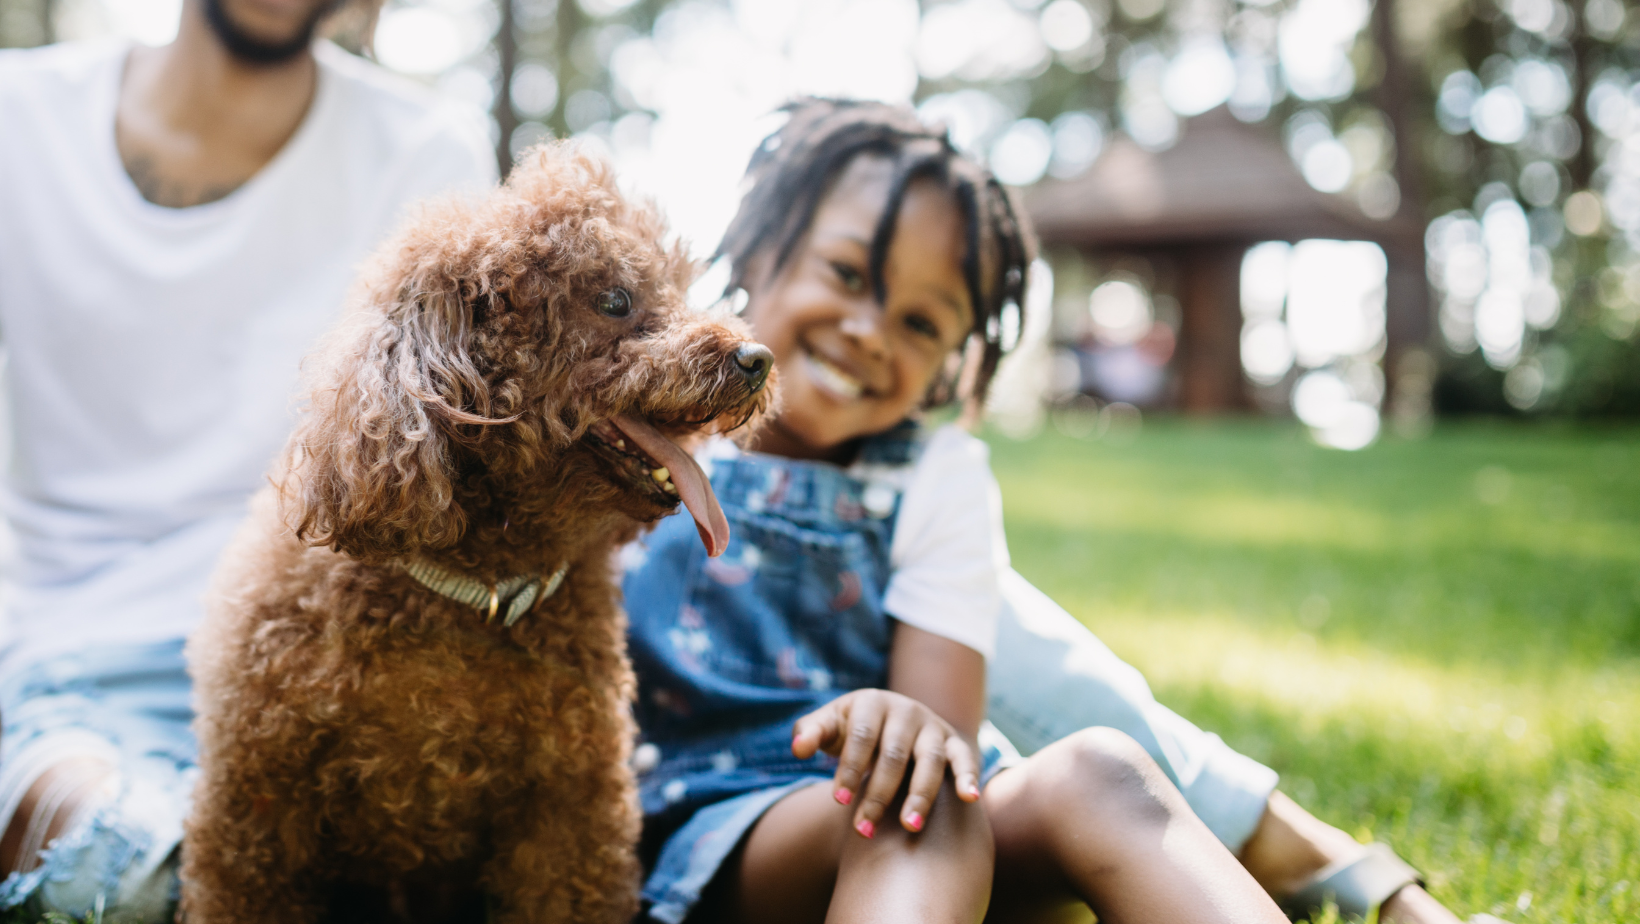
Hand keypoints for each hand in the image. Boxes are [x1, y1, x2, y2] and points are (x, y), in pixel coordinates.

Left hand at [791, 689, 981, 837]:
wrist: (890, 719)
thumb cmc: (852, 728)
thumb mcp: (828, 724)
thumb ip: (810, 733)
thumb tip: (798, 749)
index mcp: (871, 702)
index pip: (861, 736)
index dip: (849, 767)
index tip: (838, 801)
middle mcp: (906, 710)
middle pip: (893, 754)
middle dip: (878, 793)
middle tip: (863, 829)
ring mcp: (932, 725)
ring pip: (930, 761)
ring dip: (920, 795)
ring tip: (909, 827)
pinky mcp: (953, 740)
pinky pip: (965, 757)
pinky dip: (969, 776)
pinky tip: (970, 798)